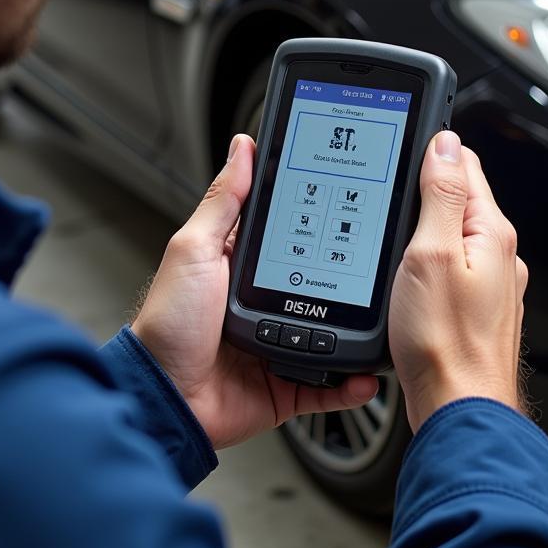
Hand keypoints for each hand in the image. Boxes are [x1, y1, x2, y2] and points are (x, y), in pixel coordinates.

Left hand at [131, 134, 378, 449]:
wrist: (164, 397)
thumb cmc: (167, 325)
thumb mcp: (195, 249)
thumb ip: (224, 202)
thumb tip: (242, 149)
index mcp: (240, 268)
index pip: (288, 236)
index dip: (317, 221)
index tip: (351, 203)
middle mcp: (261, 305)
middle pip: (316, 283)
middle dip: (346, 276)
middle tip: (379, 262)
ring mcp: (276, 344)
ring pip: (329, 332)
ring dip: (354, 327)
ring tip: (383, 315)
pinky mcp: (283, 384)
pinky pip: (327, 383)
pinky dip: (349, 380)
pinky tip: (367, 372)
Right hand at [389, 131, 527, 431]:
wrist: (457, 410)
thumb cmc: (444, 343)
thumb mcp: (430, 254)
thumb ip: (440, 195)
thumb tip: (445, 144)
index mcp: (491, 232)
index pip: (464, 164)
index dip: (431, 149)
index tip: (403, 143)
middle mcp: (497, 254)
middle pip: (457, 197)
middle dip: (423, 188)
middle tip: (386, 191)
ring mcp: (488, 283)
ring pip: (451, 233)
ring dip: (423, 225)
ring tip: (392, 230)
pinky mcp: (474, 308)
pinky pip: (450, 265)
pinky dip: (426, 259)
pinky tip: (405, 272)